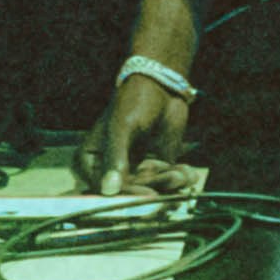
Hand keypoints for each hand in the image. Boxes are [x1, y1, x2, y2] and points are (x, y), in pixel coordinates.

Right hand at [82, 66, 201, 195]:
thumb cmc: (134, 100)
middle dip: (156, 185)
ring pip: (151, 186)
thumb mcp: (121, 128)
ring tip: (184, 173)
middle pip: (131, 190)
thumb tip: (108, 190)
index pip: (105, 187)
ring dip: (169, 181)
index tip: (148, 194)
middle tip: (174, 180)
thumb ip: (115, 159)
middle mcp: (109, 169)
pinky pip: (164, 180)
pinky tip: (189, 172)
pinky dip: (177, 178)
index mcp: (90, 159)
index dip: (127, 193)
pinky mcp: (154, 167)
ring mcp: (133, 169)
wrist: (161, 85)